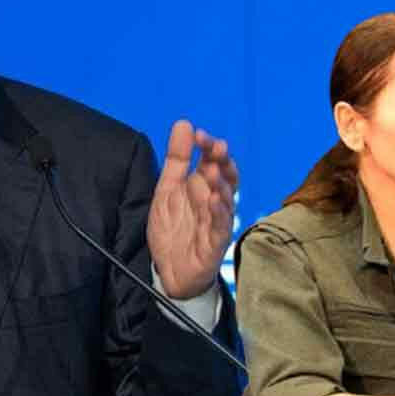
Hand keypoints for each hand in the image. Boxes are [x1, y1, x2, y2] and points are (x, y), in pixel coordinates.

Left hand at [147, 120, 238, 297]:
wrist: (170, 271)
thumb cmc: (174, 230)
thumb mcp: (168, 189)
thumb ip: (177, 159)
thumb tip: (184, 124)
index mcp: (204, 186)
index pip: (213, 161)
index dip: (209, 147)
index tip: (198, 135)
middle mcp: (215, 201)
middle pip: (226, 177)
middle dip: (222, 161)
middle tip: (215, 147)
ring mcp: (217, 221)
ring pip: (226, 199)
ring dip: (221, 184)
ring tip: (213, 170)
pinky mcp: (216, 242)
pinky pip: (221, 225)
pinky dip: (218, 212)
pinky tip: (213, 200)